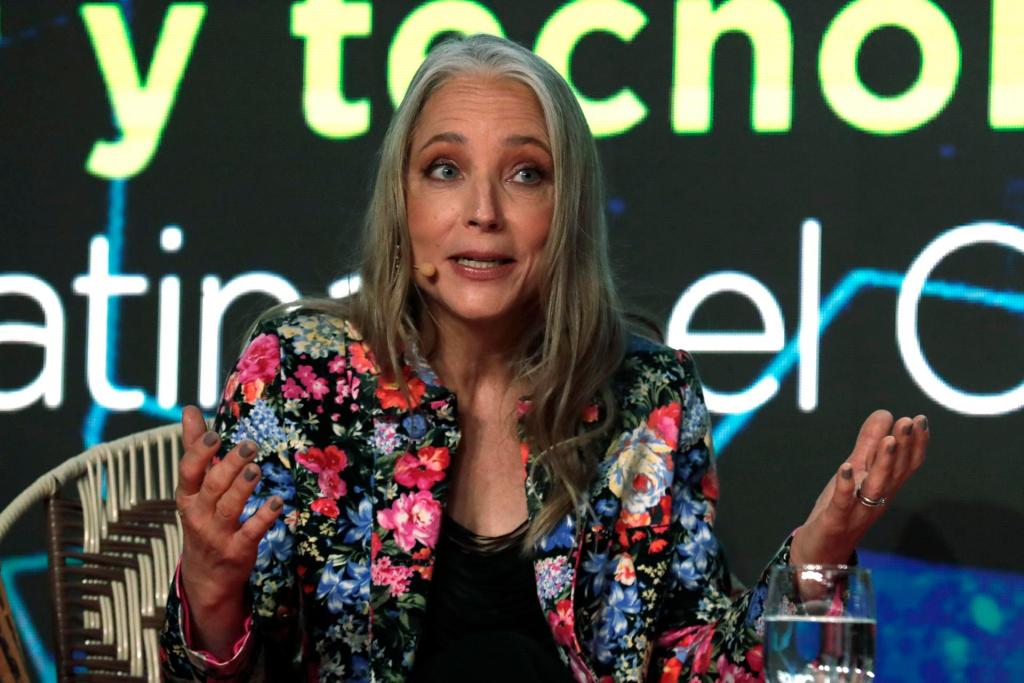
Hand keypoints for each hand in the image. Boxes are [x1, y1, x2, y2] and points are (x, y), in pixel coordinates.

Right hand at [175, 405, 282, 655]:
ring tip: (257, 469)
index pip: (188, 472)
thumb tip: (190, 411)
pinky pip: (251, 532)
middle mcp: (199, 515)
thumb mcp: (194, 488)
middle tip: (249, 445)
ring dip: (244, 488)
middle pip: (212, 487)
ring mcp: (218, 534)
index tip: (216, 434)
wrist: (205, 576)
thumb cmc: (202, 519)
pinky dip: (264, 517)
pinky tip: (277, 502)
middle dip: (230, 465)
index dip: (200, 453)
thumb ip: (195, 449)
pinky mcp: (238, 550)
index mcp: (187, 497)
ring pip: (230, 508)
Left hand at [789, 410, 928, 565]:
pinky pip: (843, 503)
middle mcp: (876, 500)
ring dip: (883, 463)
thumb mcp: (854, 472)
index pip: (905, 465)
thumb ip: (868, 445)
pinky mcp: (835, 521)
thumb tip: (886, 413)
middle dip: (903, 446)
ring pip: (875, 487)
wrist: (820, 554)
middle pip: (894, 473)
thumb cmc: (840, 510)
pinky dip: (845, 486)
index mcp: (883, 488)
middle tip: (910, 421)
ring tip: (889, 439)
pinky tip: (846, 468)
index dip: (915, 444)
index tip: (920, 420)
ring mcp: (857, 512)